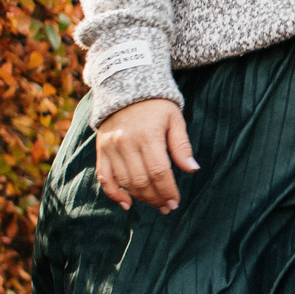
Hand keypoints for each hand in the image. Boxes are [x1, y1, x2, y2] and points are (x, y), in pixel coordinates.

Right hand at [96, 98, 198, 212]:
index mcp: (148, 135)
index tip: (175, 202)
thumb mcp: (175, 119)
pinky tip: (127, 204)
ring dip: (141, 198)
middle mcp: (126, 142)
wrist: (126, 86)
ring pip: (125, 182)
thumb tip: (192, 169)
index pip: (159, 172)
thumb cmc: (156, 105)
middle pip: (142, 181)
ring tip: (155, 204)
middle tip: (167, 207)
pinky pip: (104, 177)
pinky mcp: (102, 150)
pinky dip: (114, 193)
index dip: (168, 191)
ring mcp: (111, 147)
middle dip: (156, 198)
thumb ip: (182, 145)